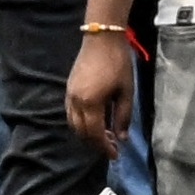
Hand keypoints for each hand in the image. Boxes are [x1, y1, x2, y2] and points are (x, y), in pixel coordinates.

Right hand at [67, 32, 137, 158]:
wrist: (102, 39)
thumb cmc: (118, 64)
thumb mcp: (126, 91)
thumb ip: (123, 116)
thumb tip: (122, 138)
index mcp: (90, 104)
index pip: (94, 134)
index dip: (103, 147)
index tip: (114, 155)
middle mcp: (75, 103)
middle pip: (81, 132)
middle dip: (95, 143)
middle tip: (111, 147)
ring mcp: (69, 96)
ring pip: (74, 124)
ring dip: (87, 134)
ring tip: (104, 137)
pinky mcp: (68, 90)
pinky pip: (71, 114)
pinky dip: (81, 123)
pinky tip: (94, 122)